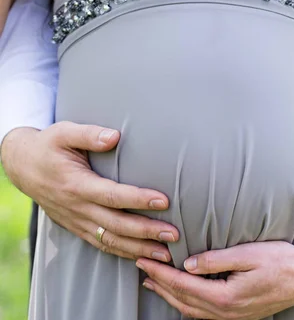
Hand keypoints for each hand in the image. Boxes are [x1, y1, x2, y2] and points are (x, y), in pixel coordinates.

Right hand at [1, 122, 178, 260]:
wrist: (23, 165)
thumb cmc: (49, 145)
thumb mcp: (64, 132)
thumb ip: (89, 134)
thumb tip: (115, 136)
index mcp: (76, 184)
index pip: (112, 196)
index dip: (138, 199)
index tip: (163, 201)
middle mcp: (77, 207)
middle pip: (116, 225)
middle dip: (146, 232)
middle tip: (173, 234)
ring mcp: (76, 220)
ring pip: (110, 241)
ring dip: (138, 249)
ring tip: (165, 254)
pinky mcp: (76, 226)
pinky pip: (100, 244)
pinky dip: (122, 253)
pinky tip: (141, 256)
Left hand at [136, 241, 293, 318]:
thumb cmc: (281, 260)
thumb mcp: (248, 253)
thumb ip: (216, 260)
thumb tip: (188, 264)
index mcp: (227, 297)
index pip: (184, 285)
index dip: (161, 273)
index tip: (144, 261)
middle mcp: (227, 312)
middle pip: (183, 301)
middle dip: (160, 284)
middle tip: (141, 268)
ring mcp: (234, 316)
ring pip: (192, 311)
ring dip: (170, 296)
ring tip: (153, 283)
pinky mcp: (239, 313)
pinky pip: (204, 314)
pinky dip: (187, 304)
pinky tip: (182, 296)